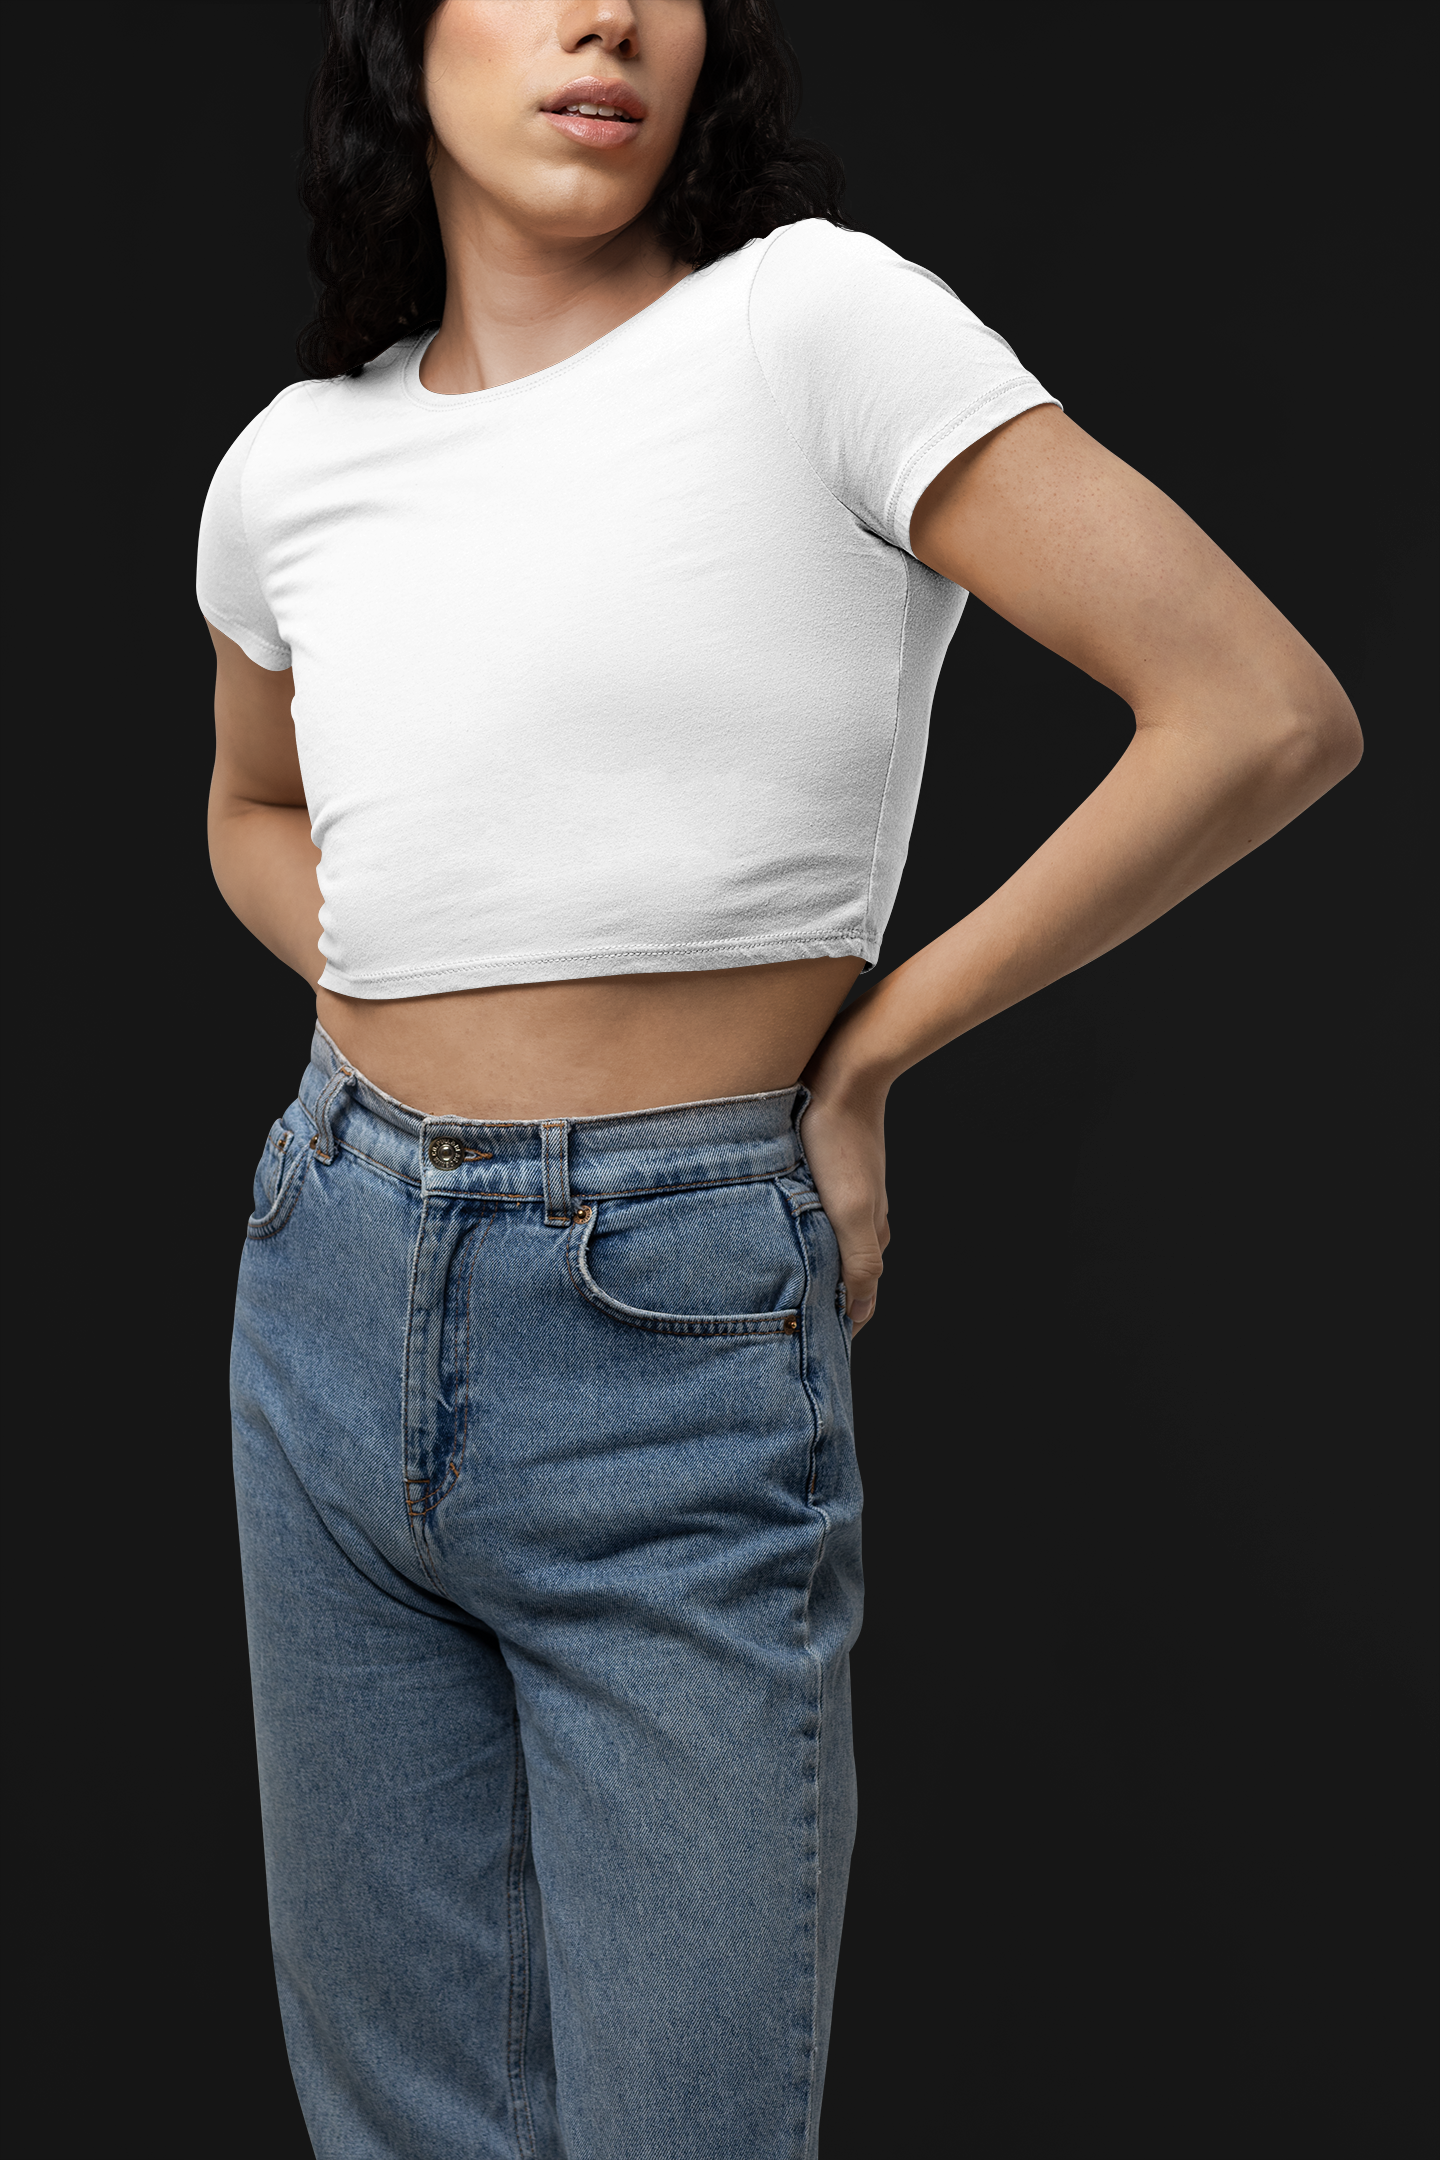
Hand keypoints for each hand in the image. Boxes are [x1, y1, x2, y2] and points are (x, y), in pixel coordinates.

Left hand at [797, 1052, 890, 1334]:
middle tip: (784, 1323)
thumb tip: (858, 1313)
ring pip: (826, 1240)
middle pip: (845, 1270)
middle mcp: (862, 1214)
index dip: (841, 1323)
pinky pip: (810, 1211)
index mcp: (871, 1231)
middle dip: (821, 1299)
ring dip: (806, 1264)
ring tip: (769, 1285)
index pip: (861, 1295)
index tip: (811, 1349)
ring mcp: (844, 1190)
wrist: (840, 1072)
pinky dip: (796, 1230)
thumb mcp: (850, 1210)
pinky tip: (770, 1227)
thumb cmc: (838, 1140)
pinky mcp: (822, 1168)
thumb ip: (858, 1263)